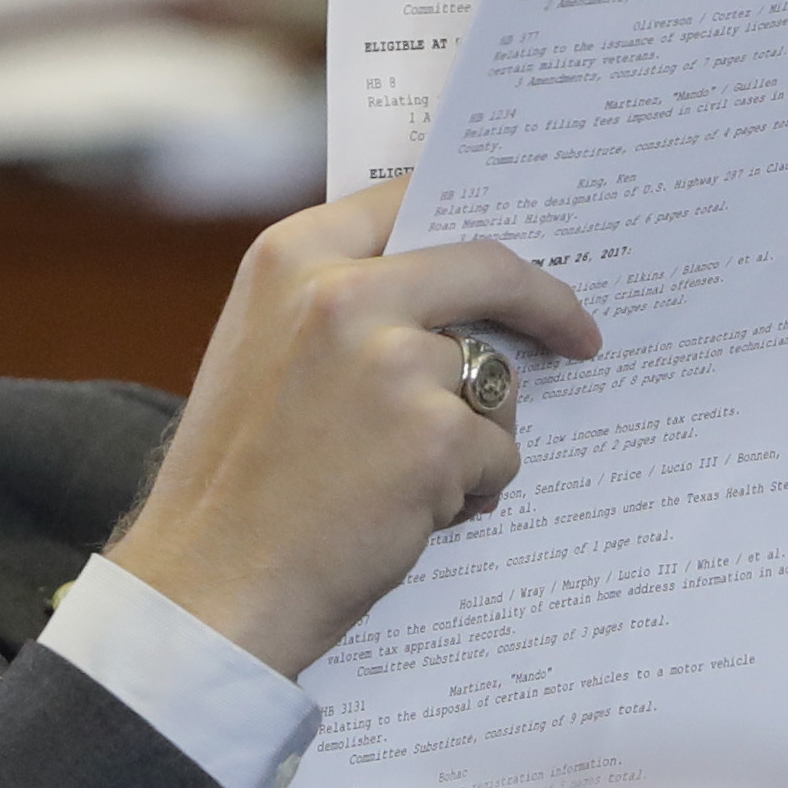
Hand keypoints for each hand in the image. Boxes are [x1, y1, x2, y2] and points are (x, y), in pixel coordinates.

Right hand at [110, 177, 601, 676]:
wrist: (210, 585)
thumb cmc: (232, 486)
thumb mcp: (257, 353)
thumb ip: (333, 308)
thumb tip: (441, 306)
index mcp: (290, 260)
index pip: (406, 201)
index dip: (467, 218)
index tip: (511, 247)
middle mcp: (344, 294)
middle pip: (485, 269)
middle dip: (545, 303)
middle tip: (577, 334)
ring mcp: (395, 362)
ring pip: (491, 381)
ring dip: (471, 436)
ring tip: (400, 485)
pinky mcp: (437, 436)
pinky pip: (497, 455)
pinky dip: (469, 493)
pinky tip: (407, 518)